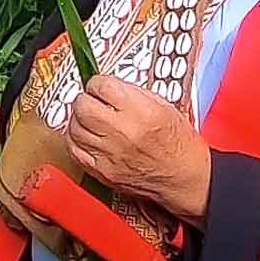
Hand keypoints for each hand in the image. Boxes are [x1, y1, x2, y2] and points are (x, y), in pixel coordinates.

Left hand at [67, 75, 210, 221]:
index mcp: (141, 112)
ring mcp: (110, 154)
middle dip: (84, 99)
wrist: (185, 177)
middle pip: (82, 106)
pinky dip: (75, 141)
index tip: (98, 86)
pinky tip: (84, 137)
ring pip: (74, 128)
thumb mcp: (164, 106)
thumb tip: (108, 87)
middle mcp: (123, 132)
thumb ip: (132, 93)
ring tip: (88, 119)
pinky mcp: (103, 172)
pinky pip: (75, 152)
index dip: (96, 83)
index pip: (101, 86)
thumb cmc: (179, 144)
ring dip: (78, 120)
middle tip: (90, 100)